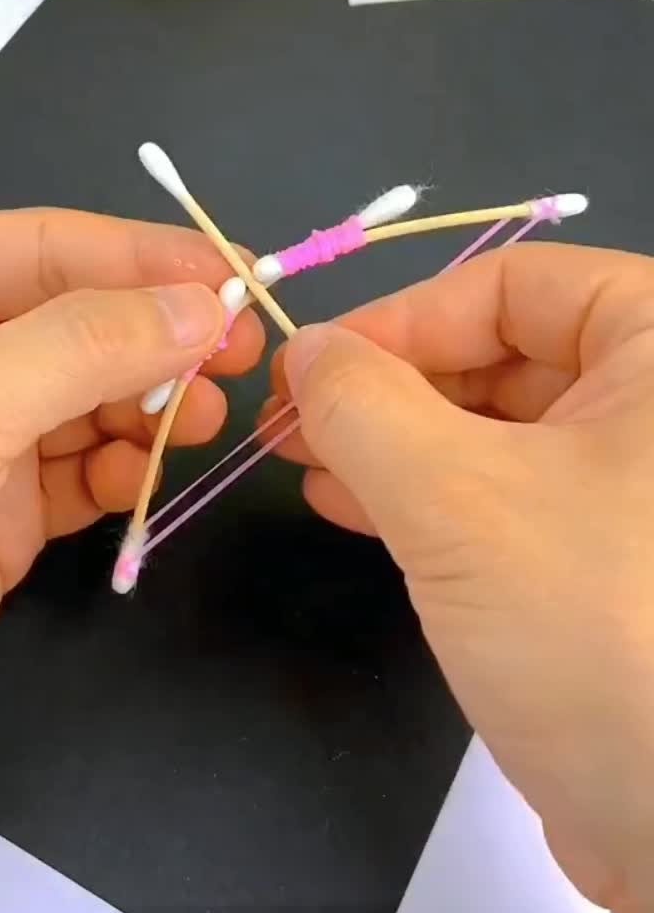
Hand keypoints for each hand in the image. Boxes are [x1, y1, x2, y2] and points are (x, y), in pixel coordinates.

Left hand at [0, 209, 262, 699]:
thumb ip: (83, 346)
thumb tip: (202, 304)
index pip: (46, 246)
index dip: (144, 256)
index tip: (237, 275)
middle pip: (81, 319)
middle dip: (160, 336)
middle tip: (240, 353)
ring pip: (92, 396)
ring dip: (156, 406)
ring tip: (208, 421)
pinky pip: (82, 473)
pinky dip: (123, 473)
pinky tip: (146, 480)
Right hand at [269, 244, 653, 912]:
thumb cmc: (590, 627)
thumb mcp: (456, 497)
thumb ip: (364, 403)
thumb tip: (307, 347)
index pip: (519, 285)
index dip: (403, 316)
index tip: (312, 366)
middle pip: (507, 353)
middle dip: (392, 386)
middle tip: (293, 421)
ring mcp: (640, 490)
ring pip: (501, 430)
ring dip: (397, 442)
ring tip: (307, 466)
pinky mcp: (612, 562)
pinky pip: (512, 496)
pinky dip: (432, 496)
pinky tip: (354, 508)